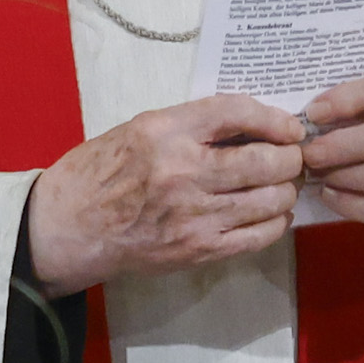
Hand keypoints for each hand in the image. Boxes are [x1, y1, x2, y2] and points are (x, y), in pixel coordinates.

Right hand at [25, 97, 307, 291]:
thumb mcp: (143, 128)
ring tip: (282, 185)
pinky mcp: (198, 249)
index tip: (290, 127)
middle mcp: (182, 171)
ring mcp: (193, 215)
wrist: (70, 227)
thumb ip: (195, 125)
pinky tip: (273, 213)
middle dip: (291, 159)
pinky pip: (258, 236)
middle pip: (265, 161)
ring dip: (287, 191)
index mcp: (164, 131)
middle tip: (293, 158)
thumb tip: (255, 125)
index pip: (236, 112)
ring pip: (270, 200)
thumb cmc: (105, 171)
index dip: (274, 118)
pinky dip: (277, 222)